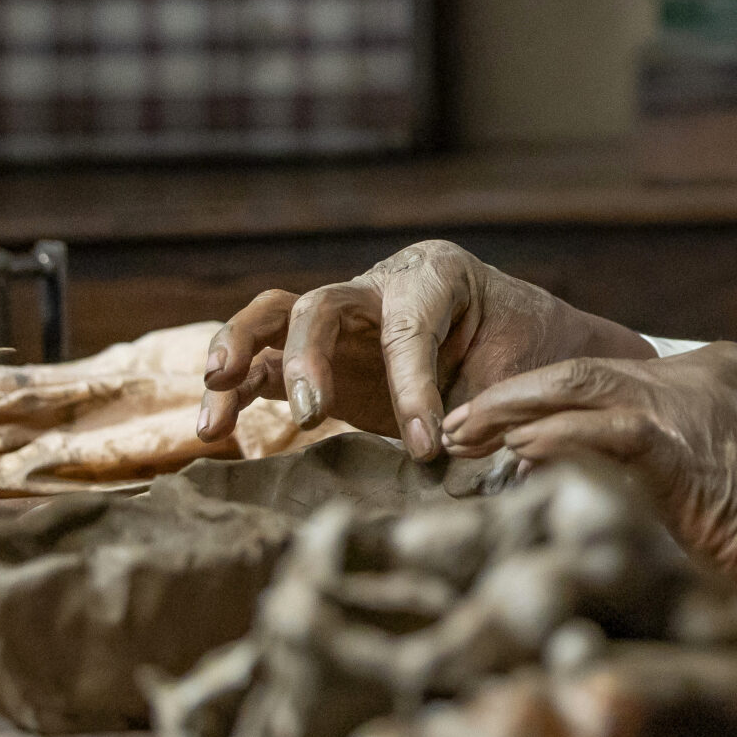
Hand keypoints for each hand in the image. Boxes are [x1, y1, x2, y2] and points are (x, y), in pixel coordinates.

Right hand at [196, 240, 652, 460]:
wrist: (523, 344)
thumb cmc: (523, 353)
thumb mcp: (518, 373)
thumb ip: (490, 409)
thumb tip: (467, 459)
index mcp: (438, 277)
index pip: (409, 330)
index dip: (413, 388)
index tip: (427, 448)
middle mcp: (379, 289)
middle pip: (322, 304)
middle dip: (308, 358)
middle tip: (311, 412)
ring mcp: (341, 324)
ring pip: (274, 321)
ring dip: (239, 359)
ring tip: (213, 409)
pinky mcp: (316, 361)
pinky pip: (263, 367)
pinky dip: (234, 393)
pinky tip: (213, 432)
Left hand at [440, 343, 736, 642]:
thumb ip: (679, 468)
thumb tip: (604, 493)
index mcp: (720, 375)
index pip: (616, 374)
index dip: (552, 397)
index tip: (502, 424)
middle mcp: (705, 373)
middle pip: (587, 368)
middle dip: (516, 396)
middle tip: (459, 423)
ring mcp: (697, 402)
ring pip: (582, 385)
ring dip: (511, 411)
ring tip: (459, 436)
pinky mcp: (687, 445)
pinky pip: (601, 430)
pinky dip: (550, 440)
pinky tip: (510, 457)